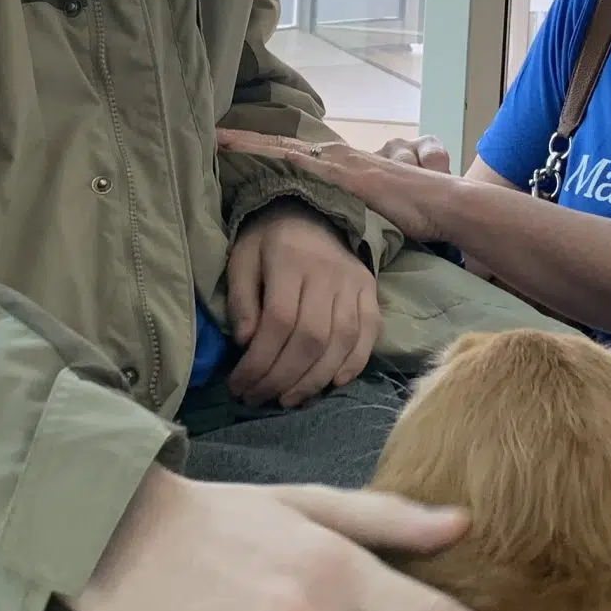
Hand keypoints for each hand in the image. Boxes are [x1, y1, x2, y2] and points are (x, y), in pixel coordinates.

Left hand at [219, 130, 462, 242]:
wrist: (439, 204)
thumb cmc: (408, 212)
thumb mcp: (365, 210)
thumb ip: (340, 210)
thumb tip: (319, 222)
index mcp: (335, 165)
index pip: (288, 154)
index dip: (257, 148)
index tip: (224, 143)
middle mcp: (332, 157)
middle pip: (277, 146)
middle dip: (243, 140)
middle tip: (208, 132)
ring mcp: (336, 163)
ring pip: (282, 149)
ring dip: (250, 144)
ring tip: (217, 139)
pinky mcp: (343, 174)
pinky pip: (299, 163)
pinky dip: (273, 157)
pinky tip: (252, 155)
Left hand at [227, 206, 380, 407]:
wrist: (311, 210)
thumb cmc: (269, 241)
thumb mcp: (242, 259)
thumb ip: (241, 299)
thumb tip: (247, 343)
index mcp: (290, 261)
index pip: (279, 323)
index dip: (259, 362)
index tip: (240, 384)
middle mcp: (328, 274)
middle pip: (310, 339)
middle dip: (282, 378)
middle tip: (259, 398)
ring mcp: (354, 283)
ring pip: (340, 342)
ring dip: (314, 379)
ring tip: (288, 399)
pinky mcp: (371, 290)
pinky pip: (369, 333)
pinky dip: (354, 363)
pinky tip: (333, 383)